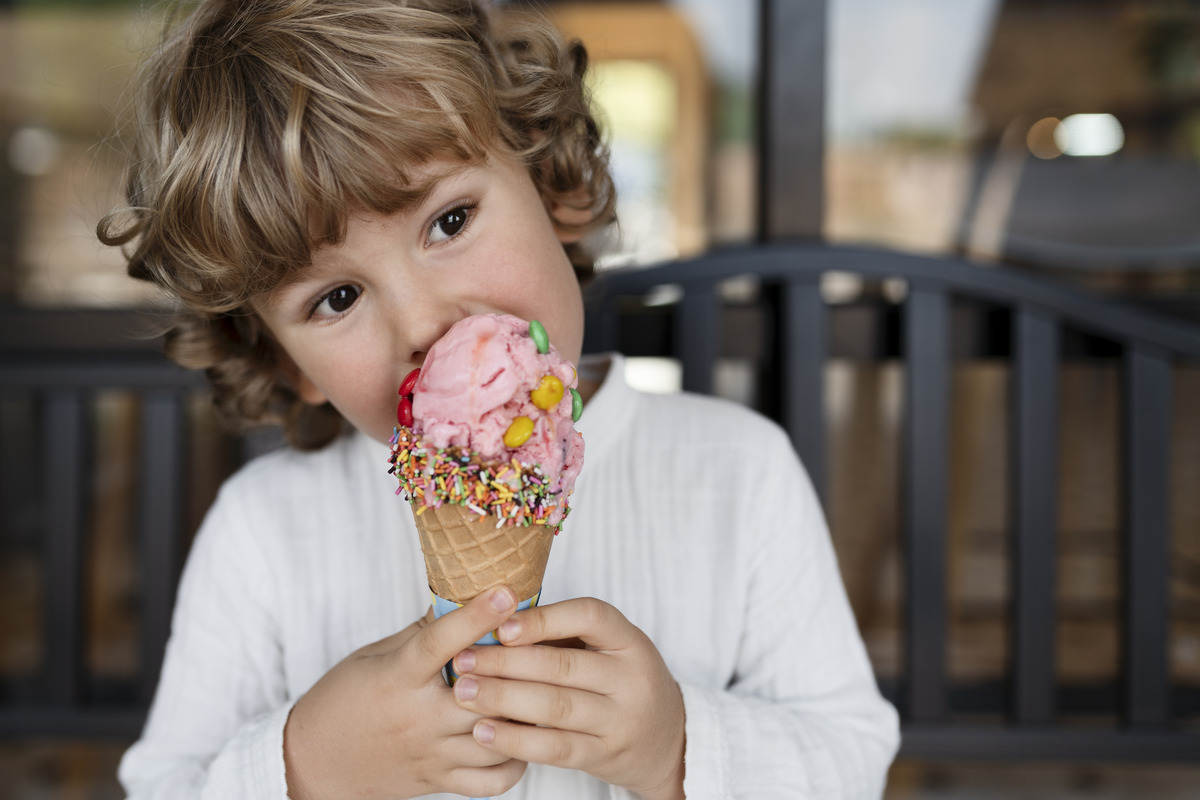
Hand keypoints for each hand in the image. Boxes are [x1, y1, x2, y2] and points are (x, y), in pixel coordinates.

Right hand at [283, 586, 527, 799]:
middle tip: (544, 644)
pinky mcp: (439, 782)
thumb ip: (422, 634)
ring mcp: (430, 754)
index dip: (474, 617)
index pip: (438, 643)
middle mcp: (416, 718)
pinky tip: (523, 734)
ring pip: (495, 737)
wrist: (313, 763)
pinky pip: (492, 780)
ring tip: (545, 688)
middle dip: (516, 670)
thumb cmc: (343, 699)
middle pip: (480, 695)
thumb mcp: (374, 656)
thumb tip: (465, 599)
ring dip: (524, 713)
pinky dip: (517, 759)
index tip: (506, 592)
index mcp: (397, 678)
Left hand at [451, 597, 685, 799]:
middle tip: (462, 659)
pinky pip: (555, 747)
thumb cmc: (620, 681)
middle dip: (505, 661)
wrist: (666, 739)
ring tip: (464, 692)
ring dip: (503, 698)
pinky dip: (516, 739)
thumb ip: (565, 635)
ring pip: (555, 706)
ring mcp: (620, 719)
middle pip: (562, 665)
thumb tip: (495, 617)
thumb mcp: (610, 648)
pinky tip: (484, 732)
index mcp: (629, 640)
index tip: (500, 626)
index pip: (589, 617)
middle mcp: (630, 677)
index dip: (543, 619)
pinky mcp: (604, 754)